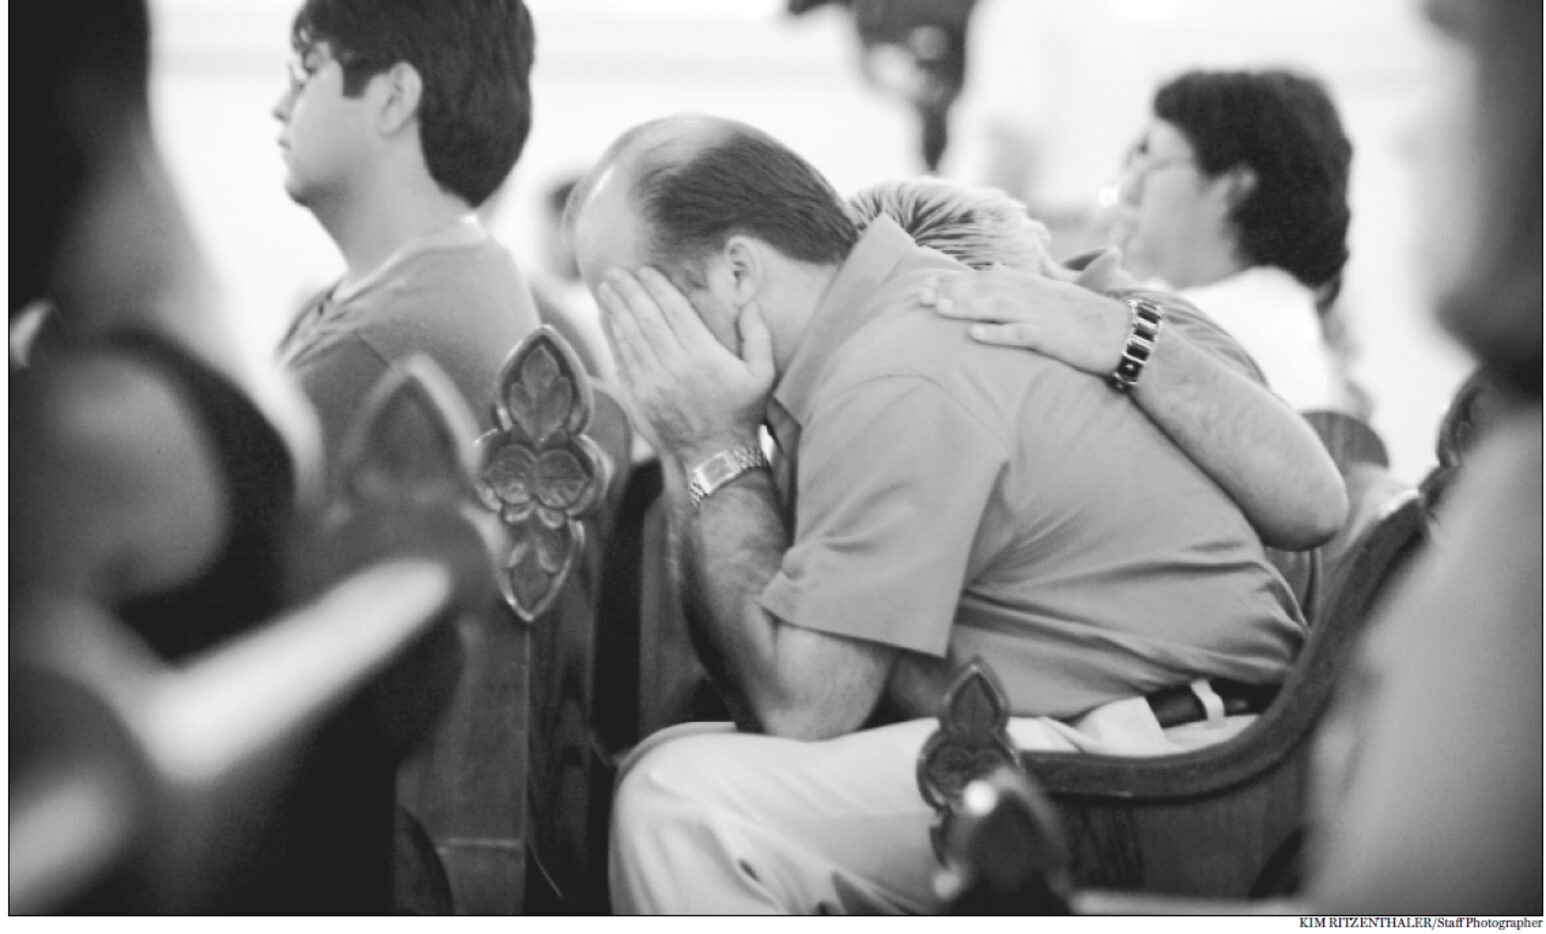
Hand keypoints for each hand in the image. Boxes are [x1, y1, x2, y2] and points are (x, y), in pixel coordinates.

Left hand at [597, 267, 773, 466]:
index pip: (674, 310)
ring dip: (615, 309)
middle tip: (615, 272)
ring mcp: (653, 382)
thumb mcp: (762, 374)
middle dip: (629, 291)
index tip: (645, 270)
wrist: (715, 457)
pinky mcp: (639, 397)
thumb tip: (750, 303)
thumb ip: (758, 336)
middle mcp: (674, 365)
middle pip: (646, 318)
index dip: (657, 286)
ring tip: (606, 288)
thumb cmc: (742, 412)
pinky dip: (612, 337)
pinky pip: (622, 359)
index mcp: (703, 355)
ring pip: (629, 336)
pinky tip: (606, 320)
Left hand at [917, 256, 1132, 376]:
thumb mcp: (1049, 290)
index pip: (985, 277)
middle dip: (951, 292)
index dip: (955, 280)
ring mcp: (1040, 314)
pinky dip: (997, 334)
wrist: (1121, 333)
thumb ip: (1018, 277)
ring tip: (939, 310)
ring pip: (996, 308)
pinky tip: (974, 336)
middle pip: (984, 289)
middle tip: (921, 296)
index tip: (928, 282)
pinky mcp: (1050, 337)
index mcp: (1029, 284)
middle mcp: (1031, 295)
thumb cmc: (1082, 315)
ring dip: (966, 308)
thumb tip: (992, 263)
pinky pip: (1019, 335)